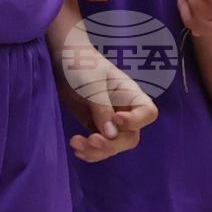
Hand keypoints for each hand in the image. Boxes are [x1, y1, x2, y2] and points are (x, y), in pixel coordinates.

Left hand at [52, 28, 159, 161]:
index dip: (136, 121)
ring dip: (96, 150)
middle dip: (111, 144)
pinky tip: (77, 148)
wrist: (63, 59)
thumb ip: (102, 107)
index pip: (148, 113)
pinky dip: (89, 152)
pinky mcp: (96, 127)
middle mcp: (125, 110)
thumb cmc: (82, 63)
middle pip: (130, 137)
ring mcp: (110, 121)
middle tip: (91, 139)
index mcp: (130, 94)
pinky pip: (99, 147)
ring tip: (75, 142)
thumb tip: (111, 134)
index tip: (116, 118)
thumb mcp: (91, 83)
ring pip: (114, 146)